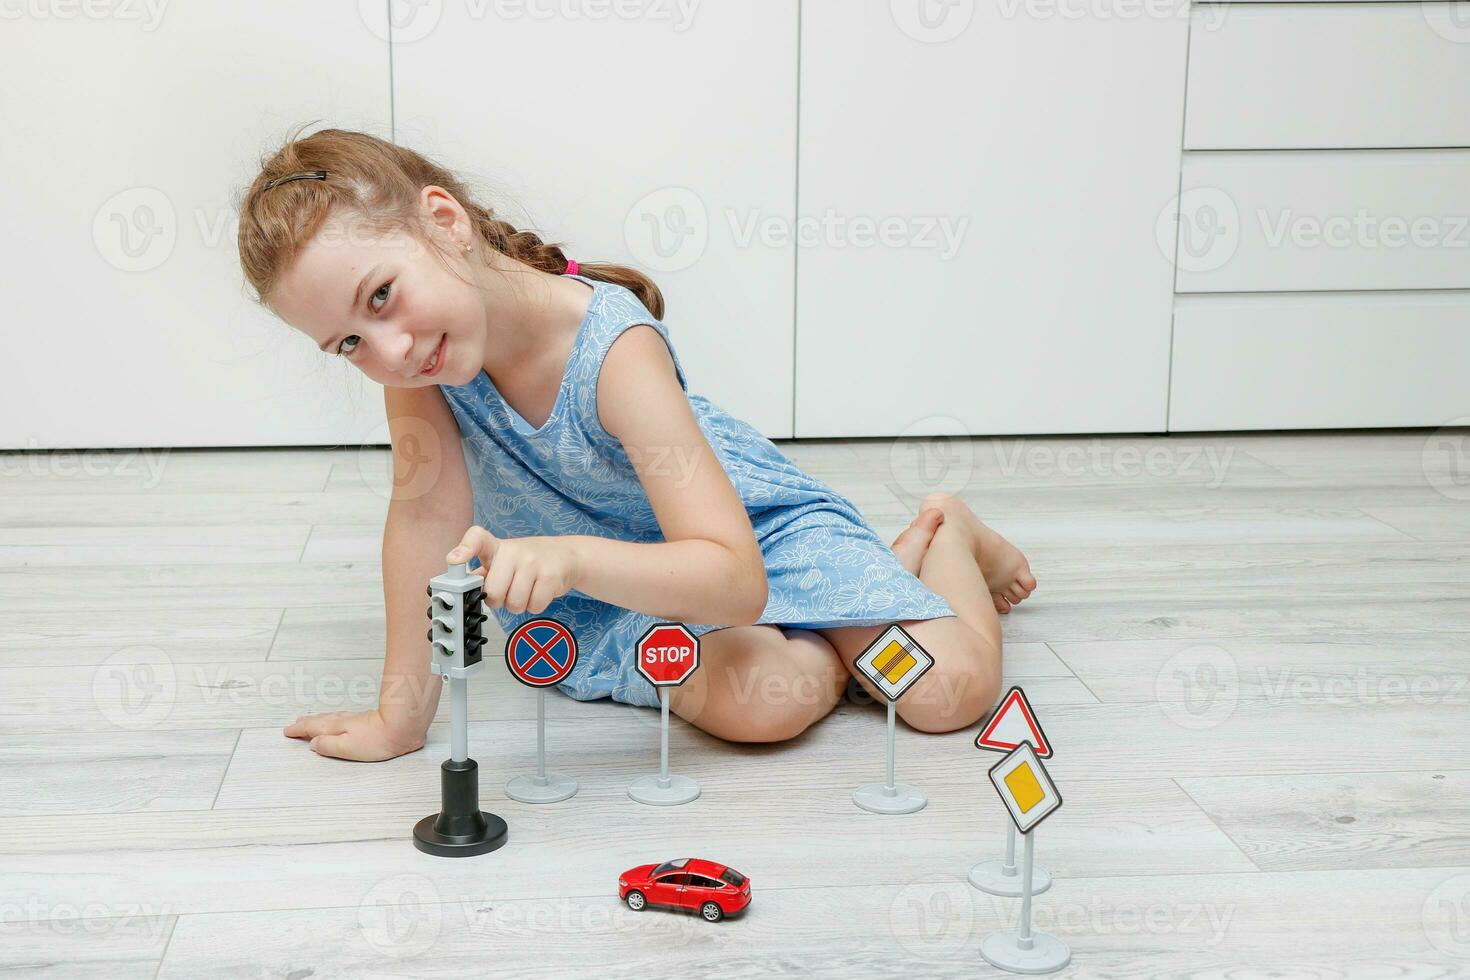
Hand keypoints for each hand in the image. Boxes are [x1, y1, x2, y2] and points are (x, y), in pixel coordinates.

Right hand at [283, 709, 424, 761]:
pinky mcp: (367, 720)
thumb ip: (328, 746)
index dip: (298, 730)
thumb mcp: (347, 748)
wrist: (402, 726)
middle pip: (320, 721)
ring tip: (311, 720)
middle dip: (306, 723)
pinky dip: (332, 718)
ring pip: (330, 718)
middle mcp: (343, 721)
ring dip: (318, 719)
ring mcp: (355, 719)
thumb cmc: (378, 739)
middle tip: (295, 724)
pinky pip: (341, 718)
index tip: (287, 731)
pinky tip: (338, 720)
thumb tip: (313, 744)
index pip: (312, 728)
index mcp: (336, 728)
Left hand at [447, 526, 579, 614]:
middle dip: (498, 600)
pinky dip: (535, 606)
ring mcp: (534, 562)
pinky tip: (538, 592)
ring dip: (518, 605)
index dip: (464, 550)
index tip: (454, 560)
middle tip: (507, 592)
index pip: (477, 539)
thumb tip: (458, 591)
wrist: (566, 555)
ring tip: (525, 591)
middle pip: (493, 592)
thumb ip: (482, 574)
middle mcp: (514, 551)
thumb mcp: (503, 560)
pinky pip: (534, 606)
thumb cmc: (528, 561)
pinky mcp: (551, 576)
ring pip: (514, 603)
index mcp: (496, 547)